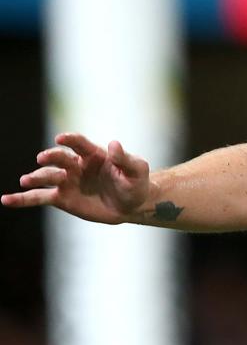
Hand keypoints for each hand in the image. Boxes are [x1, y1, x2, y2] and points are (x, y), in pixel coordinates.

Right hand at [1, 133, 151, 223]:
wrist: (131, 205)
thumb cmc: (135, 183)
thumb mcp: (137, 170)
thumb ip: (125, 158)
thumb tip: (114, 144)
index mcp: (93, 154)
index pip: (78, 143)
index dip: (69, 140)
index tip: (61, 140)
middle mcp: (76, 165)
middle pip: (59, 158)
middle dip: (51, 157)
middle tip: (44, 159)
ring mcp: (67, 181)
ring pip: (47, 177)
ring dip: (36, 177)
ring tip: (27, 180)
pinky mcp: (61, 198)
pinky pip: (39, 198)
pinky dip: (22, 199)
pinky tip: (6, 200)